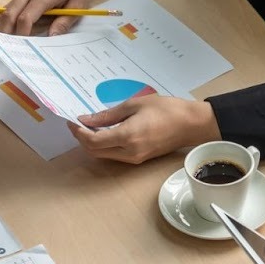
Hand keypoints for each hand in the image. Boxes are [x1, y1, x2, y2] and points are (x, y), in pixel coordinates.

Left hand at [68, 95, 218, 164]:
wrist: (192, 124)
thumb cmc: (167, 109)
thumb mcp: (135, 104)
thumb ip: (109, 114)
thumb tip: (87, 120)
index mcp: (127, 136)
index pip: (93, 141)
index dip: (78, 132)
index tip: (72, 121)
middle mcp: (129, 152)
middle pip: (94, 152)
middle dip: (81, 139)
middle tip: (77, 123)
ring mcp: (134, 158)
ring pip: (103, 155)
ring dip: (92, 143)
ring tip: (89, 126)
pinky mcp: (139, 159)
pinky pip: (114, 155)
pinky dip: (104, 145)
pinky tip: (104, 132)